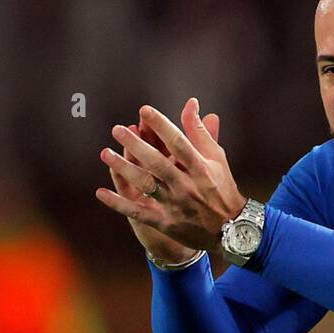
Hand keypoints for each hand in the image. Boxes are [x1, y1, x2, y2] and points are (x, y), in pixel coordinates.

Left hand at [96, 97, 244, 255]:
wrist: (233, 229)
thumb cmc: (222, 188)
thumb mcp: (216, 158)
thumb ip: (200, 131)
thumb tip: (191, 103)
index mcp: (201, 168)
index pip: (179, 143)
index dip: (161, 125)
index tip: (144, 110)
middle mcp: (187, 186)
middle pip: (158, 163)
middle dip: (137, 146)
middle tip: (117, 130)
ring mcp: (175, 205)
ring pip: (146, 185)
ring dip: (124, 169)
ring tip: (105, 153)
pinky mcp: (167, 223)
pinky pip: (139, 213)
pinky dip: (119, 204)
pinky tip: (100, 193)